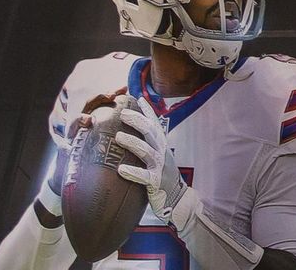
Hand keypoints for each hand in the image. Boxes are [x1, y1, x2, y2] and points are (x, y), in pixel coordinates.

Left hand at [110, 98, 188, 221]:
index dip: (147, 110)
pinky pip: (143, 176)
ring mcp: (159, 166)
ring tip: (118, 136)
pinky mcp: (155, 181)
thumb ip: (148, 144)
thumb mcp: (158, 155)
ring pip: (146, 151)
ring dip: (133, 142)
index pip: (155, 123)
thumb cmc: (161, 175)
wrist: (176, 197)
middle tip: (122, 113)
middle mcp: (161, 152)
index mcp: (161, 144)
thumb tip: (132, 132)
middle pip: (150, 132)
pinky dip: (132, 172)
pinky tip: (121, 169)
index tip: (137, 98)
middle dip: (137, 120)